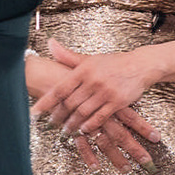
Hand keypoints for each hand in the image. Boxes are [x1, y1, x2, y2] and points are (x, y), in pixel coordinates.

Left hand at [26, 48, 160, 172]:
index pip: (59, 89)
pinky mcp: (118, 102)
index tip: (34, 112)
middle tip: (50, 123)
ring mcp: (105, 92)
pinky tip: (83, 130)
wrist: (141, 65)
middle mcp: (93, 81)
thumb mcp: (89, 58)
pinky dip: (90, 125)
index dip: (45, 102)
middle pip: (69, 103)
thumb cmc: (112, 63)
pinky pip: (100, 117)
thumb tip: (49, 44)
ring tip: (65, 130)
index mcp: (83, 70)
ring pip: (83, 112)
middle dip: (58, 116)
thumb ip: (67, 56)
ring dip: (72, 123)